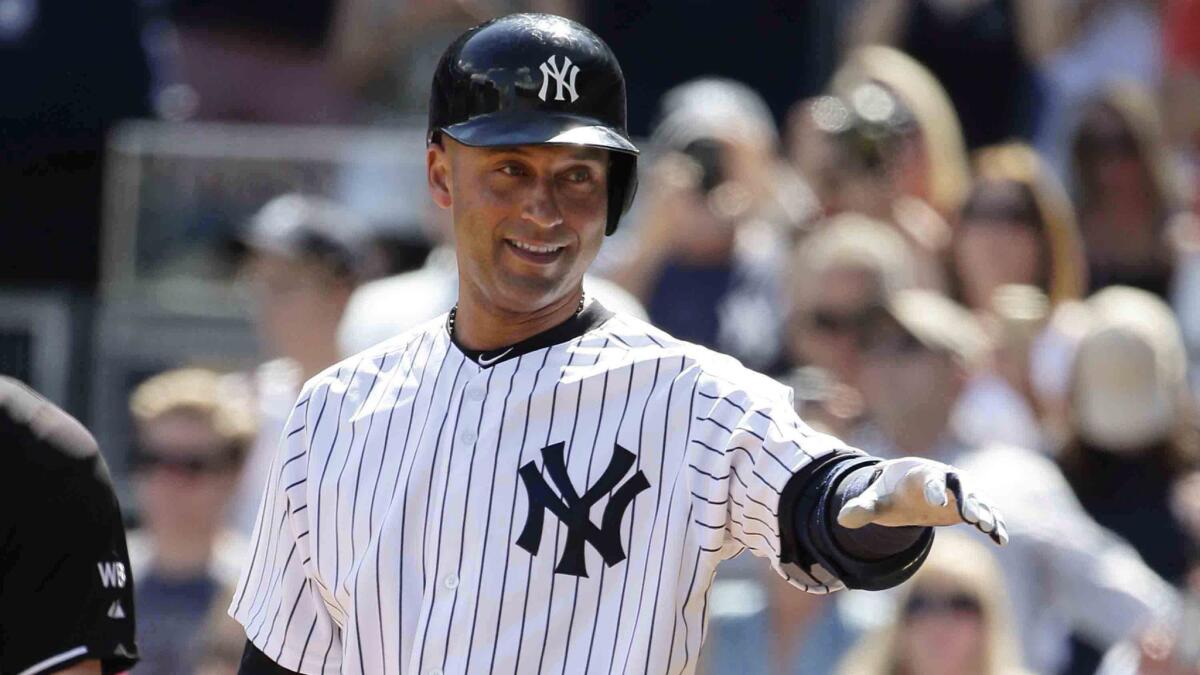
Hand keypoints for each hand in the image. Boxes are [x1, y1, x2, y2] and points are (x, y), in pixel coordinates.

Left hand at [836, 457, 1008, 545]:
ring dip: (985, 512)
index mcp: (918, 473)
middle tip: (973, 518)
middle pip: (960, 484)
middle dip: (968, 499)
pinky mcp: (967, 507)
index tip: (939, 504)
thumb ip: (862, 508)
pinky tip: (1001, 540)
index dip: (934, 489)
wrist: (904, 490)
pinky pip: (984, 513)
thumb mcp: (874, 501)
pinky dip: (994, 524)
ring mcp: (958, 493)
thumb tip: (842, 519)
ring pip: (977, 499)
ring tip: (991, 529)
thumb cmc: (889, 493)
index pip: (929, 478)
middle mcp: (943, 479)